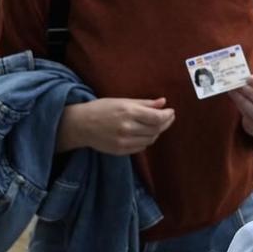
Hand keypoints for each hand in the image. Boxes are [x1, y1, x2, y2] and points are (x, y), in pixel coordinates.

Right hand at [57, 98, 174, 155]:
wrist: (81, 125)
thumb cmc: (101, 109)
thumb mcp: (122, 101)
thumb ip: (144, 103)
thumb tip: (163, 102)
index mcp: (128, 112)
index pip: (157, 118)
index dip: (168, 116)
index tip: (171, 111)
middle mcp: (127, 128)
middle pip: (156, 129)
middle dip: (165, 123)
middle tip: (168, 117)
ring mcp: (124, 141)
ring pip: (150, 140)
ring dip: (156, 132)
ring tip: (156, 125)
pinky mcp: (121, 151)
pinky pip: (141, 147)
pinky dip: (146, 140)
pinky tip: (144, 133)